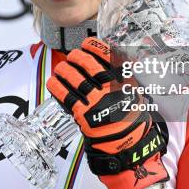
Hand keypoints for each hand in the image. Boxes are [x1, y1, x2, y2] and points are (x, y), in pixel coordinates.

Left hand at [47, 37, 168, 188]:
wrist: (129, 144)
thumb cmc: (131, 117)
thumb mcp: (135, 92)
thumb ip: (125, 75)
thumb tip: (112, 58)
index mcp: (124, 80)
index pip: (107, 55)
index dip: (93, 46)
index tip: (86, 44)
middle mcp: (110, 88)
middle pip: (87, 64)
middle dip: (76, 57)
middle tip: (71, 57)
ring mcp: (97, 101)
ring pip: (74, 78)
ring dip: (64, 70)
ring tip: (60, 69)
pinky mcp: (84, 115)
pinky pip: (66, 96)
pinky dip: (57, 86)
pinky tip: (53, 82)